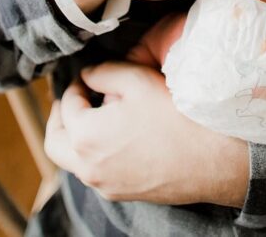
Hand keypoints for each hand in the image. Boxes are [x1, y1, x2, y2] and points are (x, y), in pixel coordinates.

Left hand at [44, 61, 249, 206]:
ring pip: (73, 161)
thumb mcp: (136, 79)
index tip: (87, 77)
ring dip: (75, 138)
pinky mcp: (121, 193)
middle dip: (59, 118)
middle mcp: (87, 166)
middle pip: (54, 142)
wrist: (210, 159)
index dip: (75, 85)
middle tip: (72, 99)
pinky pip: (95, 173)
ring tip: (94, 117)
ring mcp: (104, 184)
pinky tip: (115, 139)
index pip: (67, 104)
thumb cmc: (175, 116)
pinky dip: (94, 154)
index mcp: (85, 135)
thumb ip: (102, 72)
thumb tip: (87, 75)